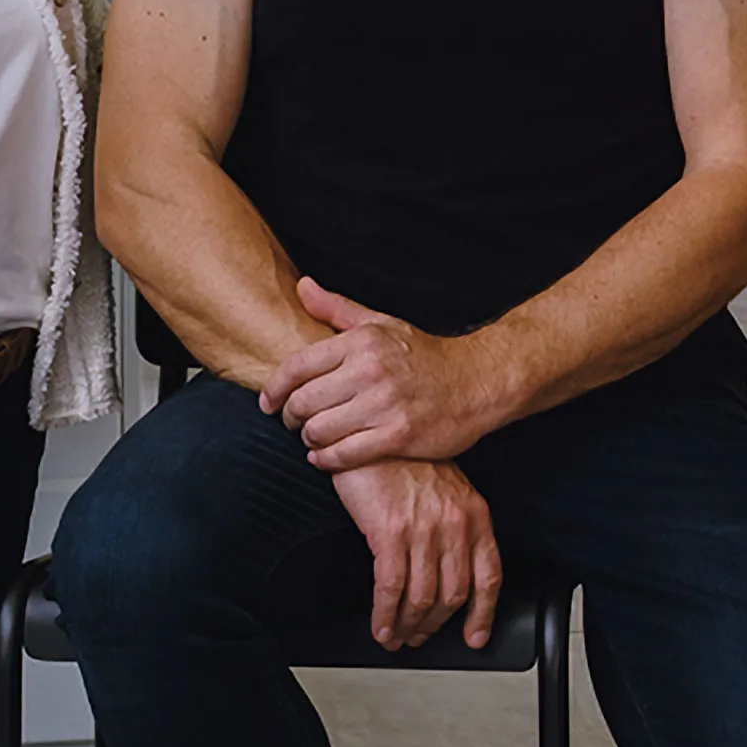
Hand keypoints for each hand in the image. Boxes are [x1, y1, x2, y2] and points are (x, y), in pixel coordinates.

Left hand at [266, 276, 513, 468]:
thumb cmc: (424, 355)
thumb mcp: (381, 324)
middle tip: (295, 423)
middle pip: (303, 403)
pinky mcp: (398, 436)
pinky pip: (343, 455)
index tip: (269, 403)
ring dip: (310, 440)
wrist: (477, 381)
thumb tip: (302, 286)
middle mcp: (369, 372)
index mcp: (361, 343)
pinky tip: (326, 456)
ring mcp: (383, 405)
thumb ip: (337, 309)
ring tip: (314, 439)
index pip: (296, 368)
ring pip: (319, 432)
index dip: (274, 389)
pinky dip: (327, 460)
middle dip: (291, 418)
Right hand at [331, 457, 501, 649]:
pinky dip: (385, 614)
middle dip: (435, 625)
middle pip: (452, 595)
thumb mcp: (447, 491)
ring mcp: (423, 531)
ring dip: (407, 625)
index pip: (488, 577)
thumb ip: (455, 527)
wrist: (376, 435)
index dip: (482, 614)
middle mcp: (454, 526)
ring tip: (397, 636)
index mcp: (475, 516)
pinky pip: (390, 588)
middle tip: (419, 637)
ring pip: (421, 598)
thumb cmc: (406, 461)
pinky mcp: (389, 533)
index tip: (474, 636)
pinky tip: (380, 625)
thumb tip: (450, 569)